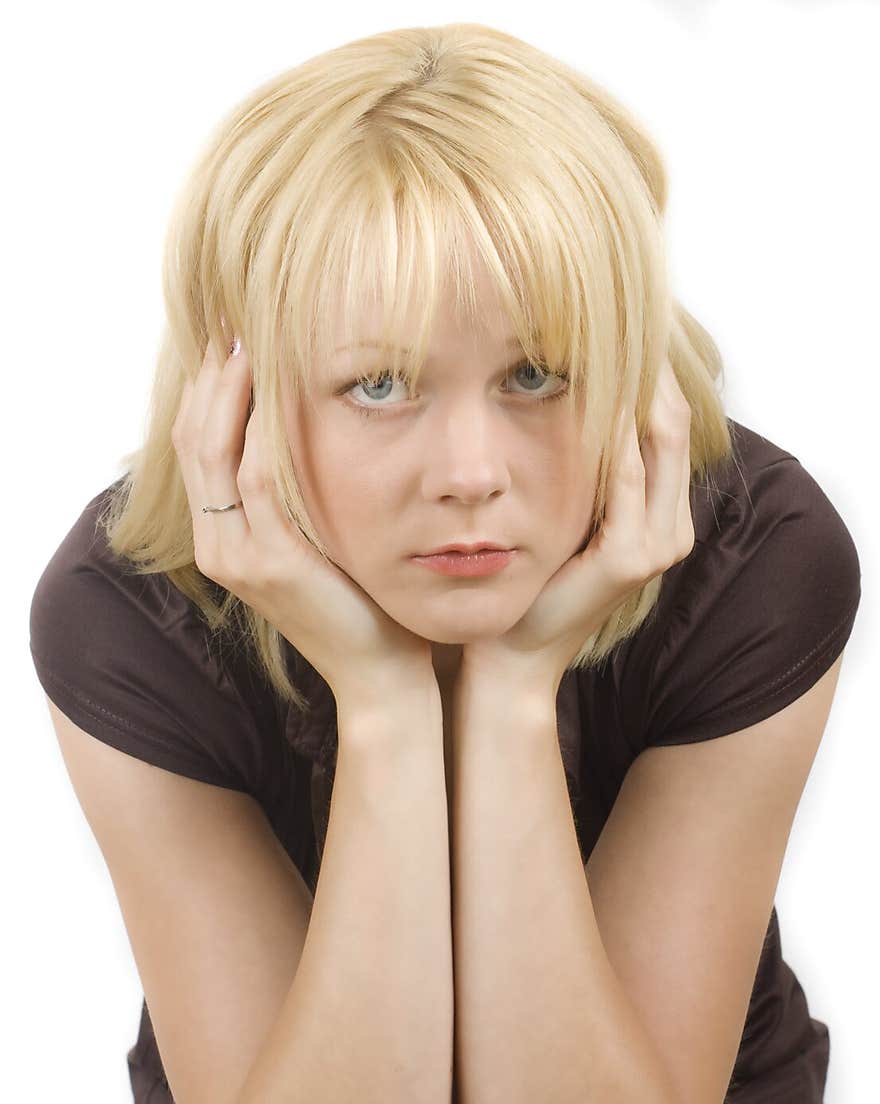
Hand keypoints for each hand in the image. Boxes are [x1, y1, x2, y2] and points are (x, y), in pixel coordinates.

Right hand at [172, 334, 435, 710]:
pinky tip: (282, 387)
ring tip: (253, 337)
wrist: (382, 671)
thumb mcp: (321, 537)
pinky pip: (257, 478)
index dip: (209, 388)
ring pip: (214, 451)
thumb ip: (301, 491)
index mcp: (221, 539)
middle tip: (236, 319)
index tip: (234, 336)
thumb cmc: (363, 600)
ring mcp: (236, 556)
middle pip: (193, 439)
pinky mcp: (270, 563)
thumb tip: (309, 424)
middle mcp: (217, 546)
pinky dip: (265, 428)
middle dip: (212, 375)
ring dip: (233, 389)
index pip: (198, 446)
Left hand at [459, 356, 695, 698]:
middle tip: (617, 313)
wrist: (512, 652)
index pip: (668, 423)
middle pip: (674, 422)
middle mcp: (671, 527)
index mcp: (662, 514)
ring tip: (602, 336)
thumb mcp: (562, 513)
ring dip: (631, 387)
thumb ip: (581, 468)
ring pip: (659, 440)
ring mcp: (657, 545)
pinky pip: (625, 477)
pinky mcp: (629, 559)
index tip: (616, 322)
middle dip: (647, 367)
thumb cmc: (530, 580)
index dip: (649, 372)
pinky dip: (609, 433)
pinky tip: (585, 395)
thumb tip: (565, 394)